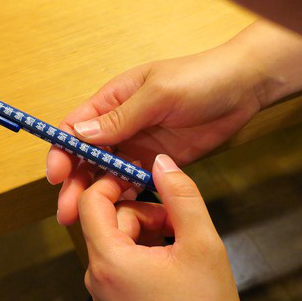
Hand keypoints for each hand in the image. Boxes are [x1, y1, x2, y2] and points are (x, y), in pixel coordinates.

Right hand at [48, 45, 262, 224]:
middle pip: (86, 156)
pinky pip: (133, 182)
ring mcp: (138, 145)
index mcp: (112, 100)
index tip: (57, 175)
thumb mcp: (158, 94)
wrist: (244, 87)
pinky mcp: (157, 162)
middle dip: (74, 182)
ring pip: (106, 173)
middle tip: (67, 212)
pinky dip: (122, 196)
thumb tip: (80, 135)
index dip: (62, 151)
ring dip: (94, 195)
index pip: (76, 127)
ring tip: (85, 222)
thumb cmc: (199, 78)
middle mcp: (120, 125)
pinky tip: (117, 213)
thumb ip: (120, 117)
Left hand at [79, 154, 242, 300]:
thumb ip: (182, 196)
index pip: (90, 201)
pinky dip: (146, 248)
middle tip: (179, 221)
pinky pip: (123, 257)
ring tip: (182, 244)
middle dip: (145, 210)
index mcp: (109, 260)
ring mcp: (105, 288)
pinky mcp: (115, 296)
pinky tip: (173, 258)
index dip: (113, 180)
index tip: (141, 174)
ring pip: (119, 237)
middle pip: (109, 218)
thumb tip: (162, 163)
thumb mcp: (202, 245)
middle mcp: (97, 274)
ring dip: (149, 229)